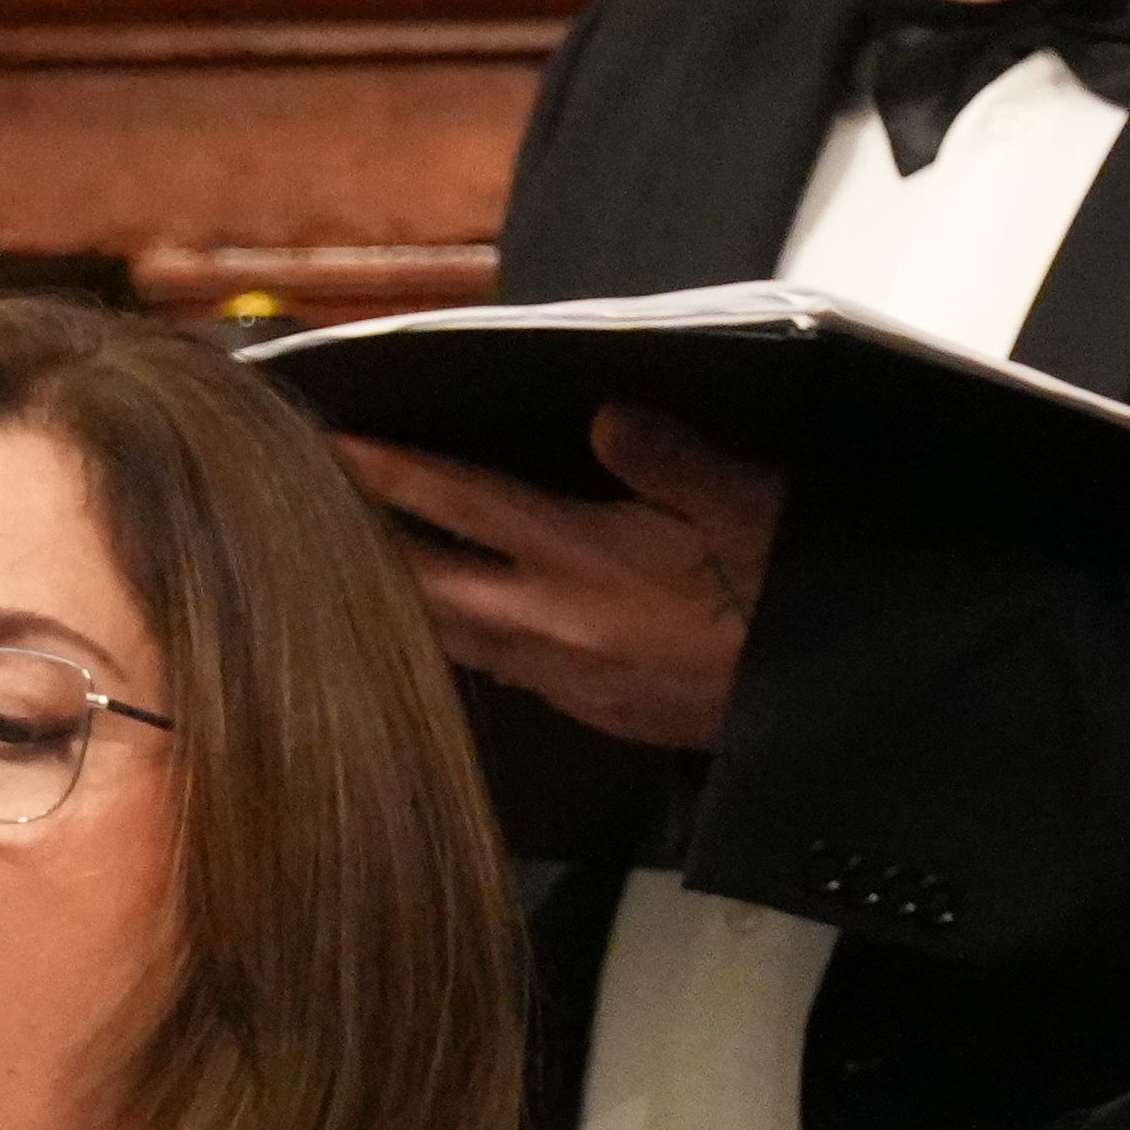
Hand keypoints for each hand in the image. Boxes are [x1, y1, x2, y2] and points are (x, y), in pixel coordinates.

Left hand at [325, 404, 781, 752]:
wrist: (825, 705)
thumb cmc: (792, 595)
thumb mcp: (753, 505)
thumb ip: (673, 460)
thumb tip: (606, 415)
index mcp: (586, 559)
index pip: (462, 505)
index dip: (391, 472)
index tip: (329, 445)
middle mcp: (555, 624)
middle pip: (428, 588)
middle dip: (366, 550)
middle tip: (303, 515)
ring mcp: (568, 678)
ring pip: (454, 641)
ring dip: (405, 606)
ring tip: (357, 571)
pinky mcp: (592, 713)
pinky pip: (502, 674)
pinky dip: (463, 643)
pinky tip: (457, 629)